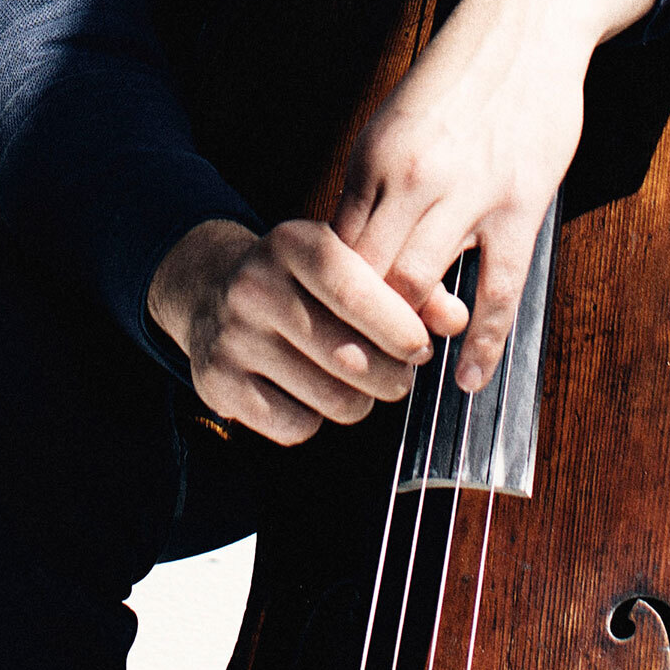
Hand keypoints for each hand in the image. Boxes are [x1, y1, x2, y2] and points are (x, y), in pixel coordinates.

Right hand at [147, 215, 437, 446]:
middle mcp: (255, 287)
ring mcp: (232, 337)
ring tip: (363, 384)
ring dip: (362, 402)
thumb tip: (457, 320)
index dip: (400, 327)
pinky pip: (296, 425)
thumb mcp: (346, 261)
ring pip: (331, 397)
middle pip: (350, 356)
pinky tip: (313, 392)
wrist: (212, 290)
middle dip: (393, 375)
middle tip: (401, 374)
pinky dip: (316, 419)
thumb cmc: (301, 279)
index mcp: (291, 244)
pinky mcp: (218, 383)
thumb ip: (407, 286)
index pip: (356, 290)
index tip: (420, 345)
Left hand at [333, 0, 657, 393]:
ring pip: (418, 287)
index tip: (329, 333)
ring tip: (409, 367)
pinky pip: (495, 291)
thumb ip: (376, 185)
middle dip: (359, 328)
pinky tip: (468, 376)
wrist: (526, 24)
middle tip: (361, 366)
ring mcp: (466, 192)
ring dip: (410, 336)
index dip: (327, 300)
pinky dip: (478, 341)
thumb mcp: (397, 123)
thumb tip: (353, 250)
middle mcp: (411, 176)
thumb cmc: (460, 78)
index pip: (334, 250)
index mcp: (375, 157)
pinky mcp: (518, 204)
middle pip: (365, 277)